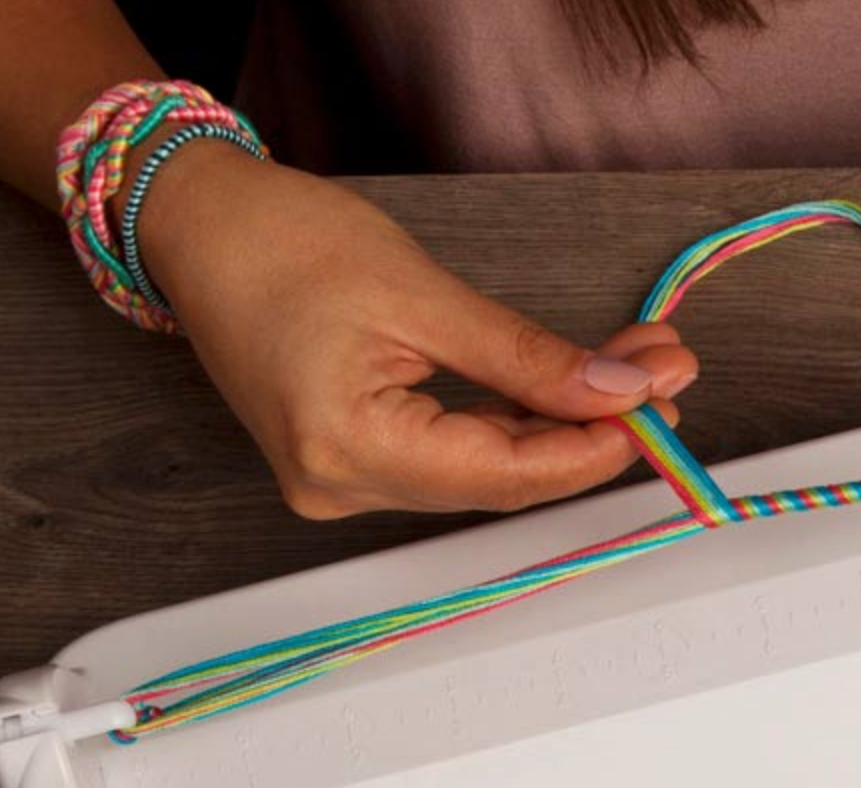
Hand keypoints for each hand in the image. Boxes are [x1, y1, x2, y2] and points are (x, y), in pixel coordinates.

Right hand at [138, 143, 696, 517]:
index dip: (591, 449)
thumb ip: (525, 359)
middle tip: (664, 379)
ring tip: (633, 375)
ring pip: (482, 473)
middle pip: (499, 480)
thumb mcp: (421, 293)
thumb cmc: (280, 242)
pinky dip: (512, 427)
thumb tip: (617, 394)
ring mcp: (342, 485)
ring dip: (559, 428)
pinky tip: (567, 394)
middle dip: (588, 431)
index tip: (656, 409)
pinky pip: (451, 460)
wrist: (196, 226)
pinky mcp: (350, 466)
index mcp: (346, 447)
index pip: (501, 475)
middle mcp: (341, 488)